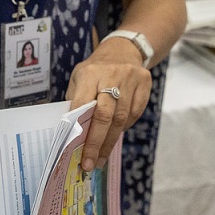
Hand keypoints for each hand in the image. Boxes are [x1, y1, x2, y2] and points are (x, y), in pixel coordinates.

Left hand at [67, 36, 152, 170]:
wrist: (123, 50)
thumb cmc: (95, 70)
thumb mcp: (79, 78)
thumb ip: (75, 102)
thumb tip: (70, 134)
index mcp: (90, 73)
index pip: (82, 105)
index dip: (80, 132)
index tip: (77, 154)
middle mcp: (112, 74)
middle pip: (105, 116)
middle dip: (97, 143)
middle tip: (90, 164)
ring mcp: (131, 78)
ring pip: (121, 118)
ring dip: (110, 142)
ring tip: (100, 158)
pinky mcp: (144, 83)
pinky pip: (135, 114)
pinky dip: (123, 128)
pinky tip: (114, 136)